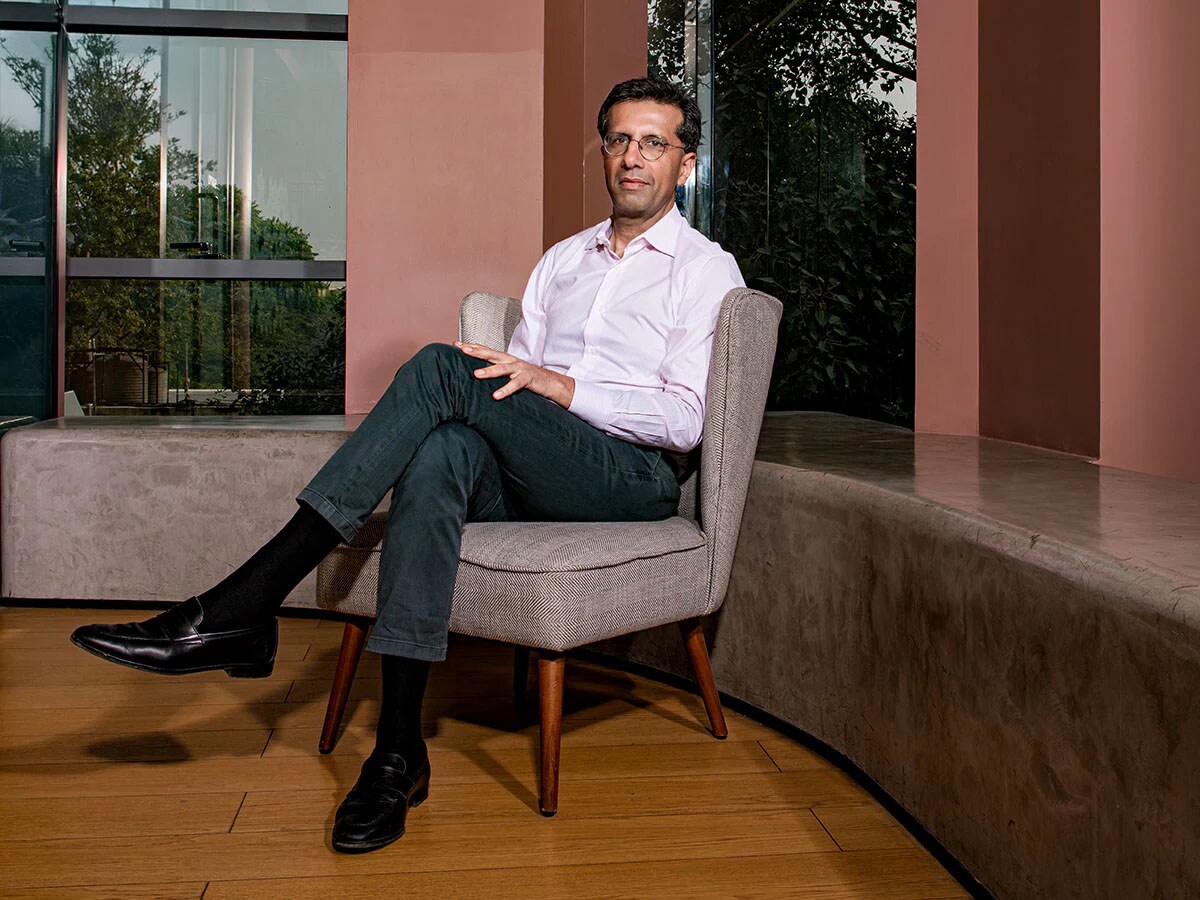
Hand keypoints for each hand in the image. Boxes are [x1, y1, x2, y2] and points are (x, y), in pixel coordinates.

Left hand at [454, 342, 575, 407]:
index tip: (456, 343)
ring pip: (502, 368)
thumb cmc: (526, 377)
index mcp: (505, 358)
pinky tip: (496, 396)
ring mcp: (519, 368)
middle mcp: (510, 360)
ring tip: (476, 374)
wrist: (550, 382)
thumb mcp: (509, 371)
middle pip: (491, 354)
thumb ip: (495, 370)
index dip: (472, 346)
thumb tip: (475, 373)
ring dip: (489, 371)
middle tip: (463, 350)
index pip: (486, 349)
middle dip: (477, 351)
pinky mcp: (527, 379)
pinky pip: (515, 385)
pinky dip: (505, 390)